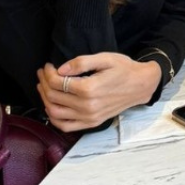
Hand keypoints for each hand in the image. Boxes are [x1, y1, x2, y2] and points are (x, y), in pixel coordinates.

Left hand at [37, 53, 160, 131]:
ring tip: (45, 87)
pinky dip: (53, 117)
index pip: (57, 82)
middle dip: (44, 82)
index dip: (48, 73)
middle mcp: (87, 106)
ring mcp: (89, 117)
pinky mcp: (92, 123)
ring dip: (44, 99)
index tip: (48, 65)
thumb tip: (60, 69)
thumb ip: (81, 62)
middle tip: (43, 73)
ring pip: (54, 112)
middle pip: (53, 96)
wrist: (141, 85)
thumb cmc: (124, 69)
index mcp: (89, 89)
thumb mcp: (104, 58)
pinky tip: (52, 106)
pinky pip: (65, 126)